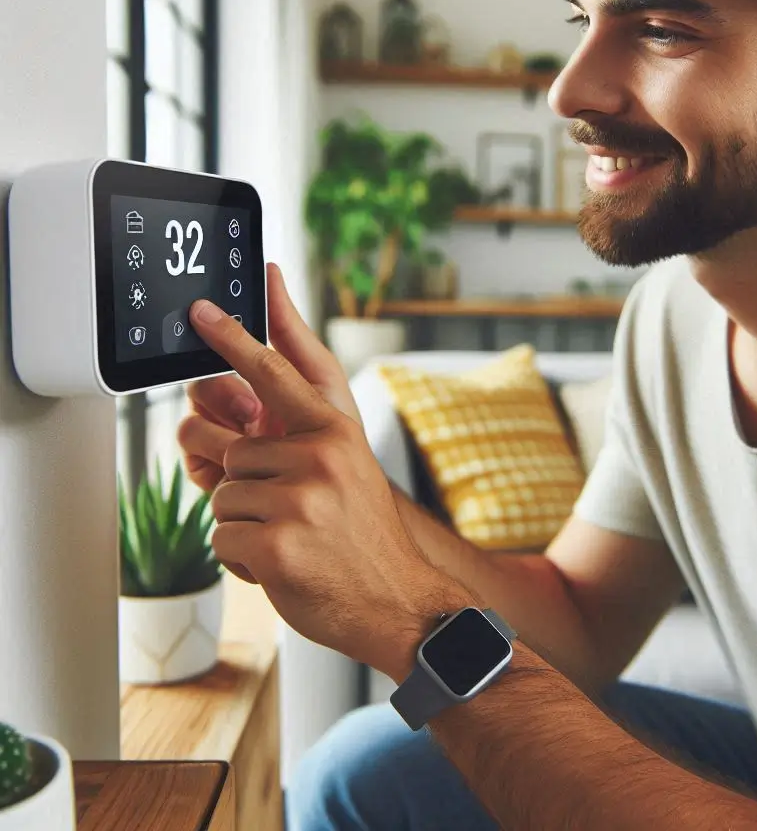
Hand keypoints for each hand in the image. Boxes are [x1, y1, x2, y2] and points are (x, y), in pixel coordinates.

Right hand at [178, 263, 360, 495]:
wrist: (335, 506)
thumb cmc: (339, 439)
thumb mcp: (322, 381)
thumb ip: (292, 330)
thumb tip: (271, 272)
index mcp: (264, 381)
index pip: (228, 348)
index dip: (219, 329)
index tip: (203, 310)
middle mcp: (238, 407)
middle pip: (203, 382)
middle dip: (227, 395)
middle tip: (253, 411)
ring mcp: (222, 440)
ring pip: (192, 420)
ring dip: (223, 432)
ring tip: (256, 447)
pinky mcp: (210, 473)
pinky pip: (190, 454)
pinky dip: (212, 461)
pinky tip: (238, 469)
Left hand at [188, 297, 469, 676]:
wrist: (398, 601)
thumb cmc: (364, 536)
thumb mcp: (349, 469)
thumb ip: (304, 439)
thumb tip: (241, 430)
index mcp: (336, 431)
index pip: (275, 372)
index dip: (233, 338)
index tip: (203, 311)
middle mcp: (319, 456)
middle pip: (233, 452)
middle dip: (246, 486)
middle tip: (286, 513)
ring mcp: (299, 499)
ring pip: (223, 497)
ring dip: (245, 525)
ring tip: (293, 541)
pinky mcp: (277, 544)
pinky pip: (221, 537)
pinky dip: (241, 558)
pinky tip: (283, 566)